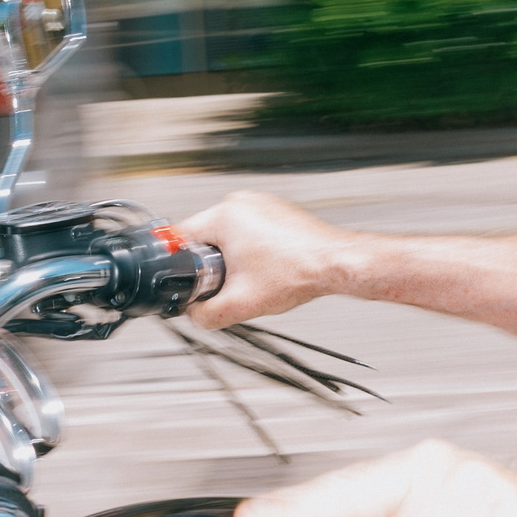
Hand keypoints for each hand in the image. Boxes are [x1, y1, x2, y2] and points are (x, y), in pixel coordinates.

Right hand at [173, 190, 354, 331]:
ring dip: (232, 257)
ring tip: (254, 273)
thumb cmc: (299, 273)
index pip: (181, 238)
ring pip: (227, 235)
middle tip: (232, 282)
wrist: (335, 264)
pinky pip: (248, 231)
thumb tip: (193, 314)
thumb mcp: (241, 304)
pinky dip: (251, 249)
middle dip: (212, 264)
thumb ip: (205, 314)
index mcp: (225, 215)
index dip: (182, 265)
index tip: (191, 279)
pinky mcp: (274, 210)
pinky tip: (266, 265)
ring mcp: (260, 203)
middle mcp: (241, 202)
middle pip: (205, 237)